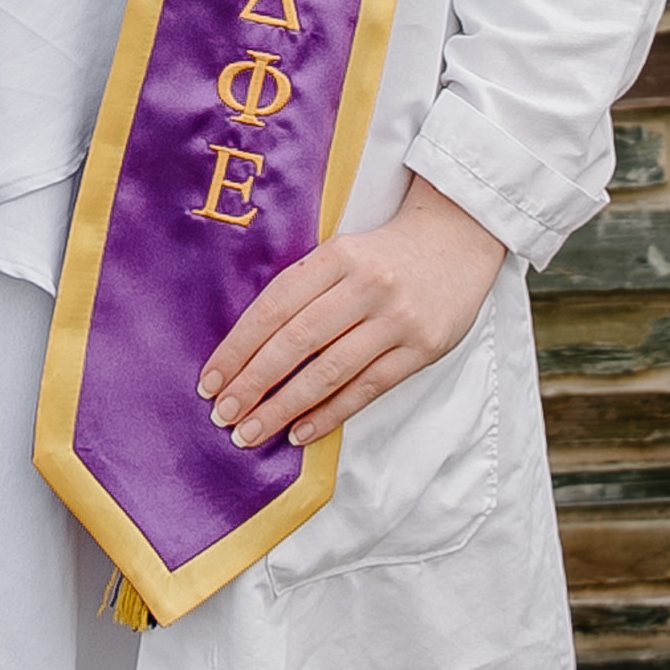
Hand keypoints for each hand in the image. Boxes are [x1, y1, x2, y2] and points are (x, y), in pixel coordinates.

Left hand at [200, 182, 504, 454]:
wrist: (459, 238)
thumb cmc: (384, 253)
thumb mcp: (341, 252)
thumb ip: (303, 290)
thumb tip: (247, 350)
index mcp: (337, 256)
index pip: (275, 307)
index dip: (238, 347)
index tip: (210, 380)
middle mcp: (366, 285)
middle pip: (297, 341)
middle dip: (254, 383)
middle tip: (223, 414)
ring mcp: (397, 318)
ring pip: (330, 371)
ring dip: (285, 407)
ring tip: (251, 432)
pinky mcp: (423, 347)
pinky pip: (368, 388)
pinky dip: (330, 413)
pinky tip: (300, 432)